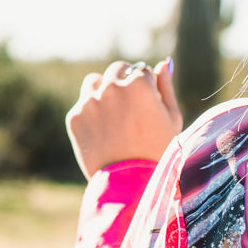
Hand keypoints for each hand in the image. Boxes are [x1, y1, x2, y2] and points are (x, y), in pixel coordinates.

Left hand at [66, 59, 182, 179]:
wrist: (132, 184)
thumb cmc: (160, 152)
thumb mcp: (172, 120)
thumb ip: (167, 88)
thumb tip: (164, 63)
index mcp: (140, 83)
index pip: (143, 71)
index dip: (148, 89)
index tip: (149, 106)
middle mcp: (112, 86)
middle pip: (118, 69)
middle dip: (125, 83)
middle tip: (132, 109)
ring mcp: (90, 100)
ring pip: (95, 82)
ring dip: (104, 91)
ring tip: (115, 117)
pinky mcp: (76, 116)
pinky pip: (84, 105)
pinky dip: (93, 114)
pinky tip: (105, 133)